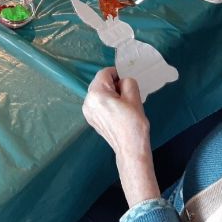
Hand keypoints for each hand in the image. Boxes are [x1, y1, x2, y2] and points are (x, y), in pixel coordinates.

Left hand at [83, 67, 159, 205]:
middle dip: (112, 84)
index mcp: (96, 94)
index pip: (105, 73)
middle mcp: (87, 101)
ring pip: (98, 92)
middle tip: (126, 95)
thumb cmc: (133, 123)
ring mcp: (87, 111)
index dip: (117, 74)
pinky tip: (116, 112)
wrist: (130, 148)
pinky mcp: (90, 118)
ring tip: (122, 104)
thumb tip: (122, 81)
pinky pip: (97, 103)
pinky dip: (105, 102)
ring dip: (109, 93)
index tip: (127, 83)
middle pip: (99, 82)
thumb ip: (127, 82)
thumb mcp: (134, 97)